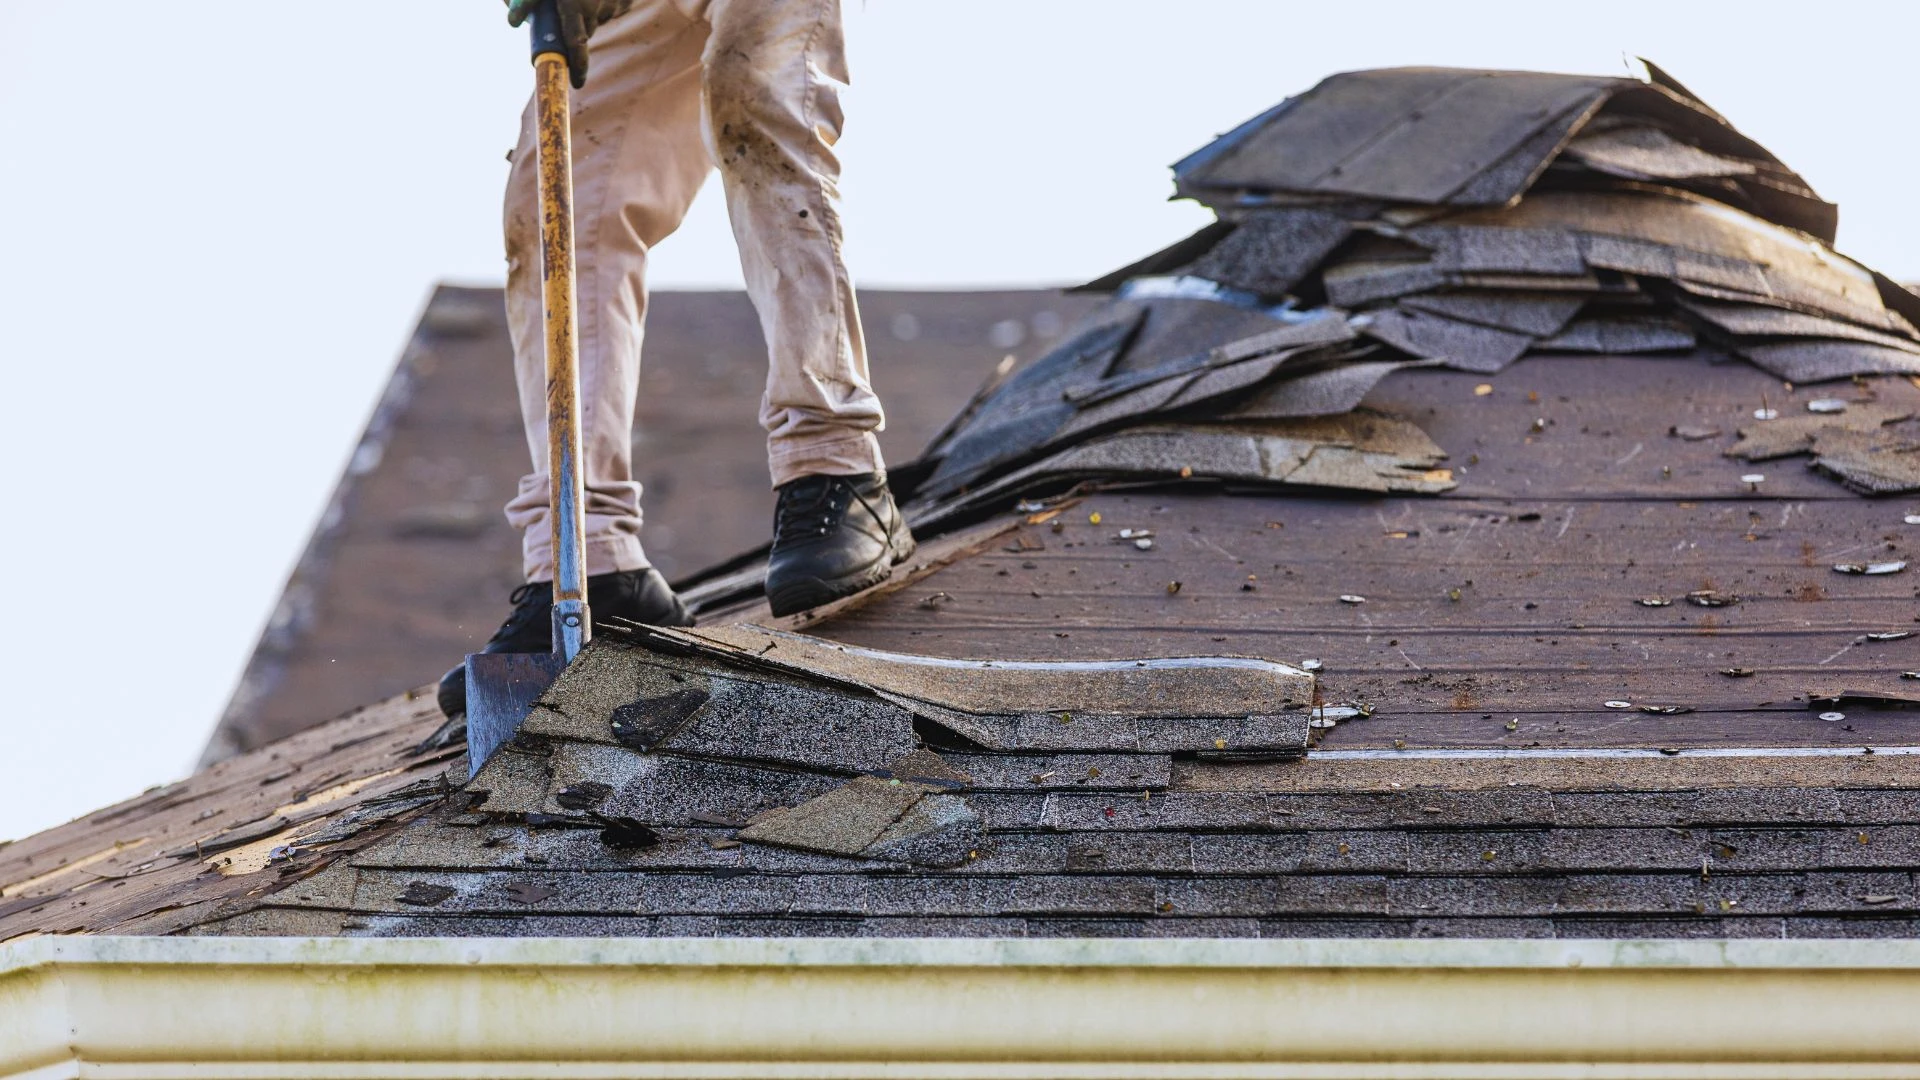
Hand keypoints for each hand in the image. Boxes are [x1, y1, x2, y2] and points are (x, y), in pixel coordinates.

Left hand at [505, 0, 632, 87]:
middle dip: (572, 28)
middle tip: (565, 9)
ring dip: (586, 14)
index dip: (577, 67)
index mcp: (574, 5)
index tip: (576, 84)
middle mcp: (595, 9)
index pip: (577, 45)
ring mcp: (613, 5)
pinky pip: (609, 10)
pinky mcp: (625, 1)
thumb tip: (512, 21)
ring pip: (595, 20)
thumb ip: (525, 0)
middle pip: (582, 33)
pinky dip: (600, 4)